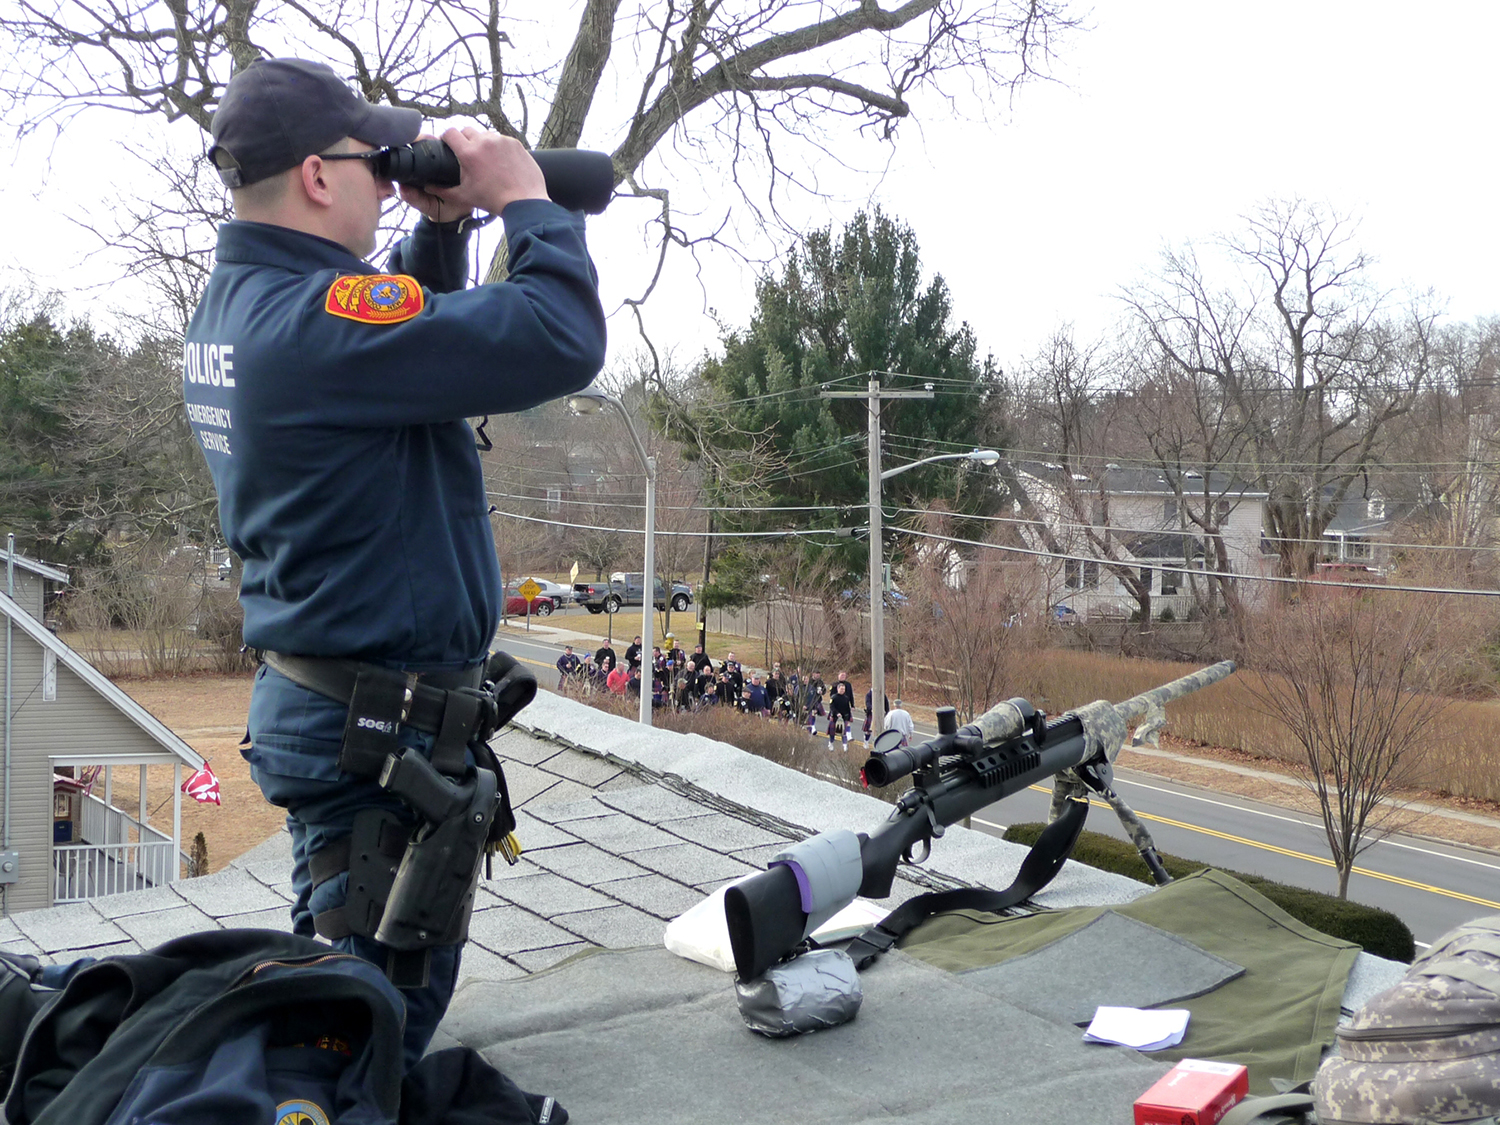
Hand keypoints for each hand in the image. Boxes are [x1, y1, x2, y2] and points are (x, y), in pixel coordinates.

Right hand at [426, 126, 547, 216]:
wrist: (524, 202)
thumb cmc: (493, 200)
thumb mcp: (464, 196)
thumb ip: (443, 190)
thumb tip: (428, 186)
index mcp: (469, 153)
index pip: (450, 133)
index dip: (446, 138)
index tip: (448, 144)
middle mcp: (484, 142)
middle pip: (467, 131)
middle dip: (464, 140)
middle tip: (467, 154)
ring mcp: (501, 141)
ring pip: (485, 135)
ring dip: (482, 143)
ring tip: (485, 159)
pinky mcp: (515, 143)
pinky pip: (501, 140)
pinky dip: (498, 147)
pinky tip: (501, 161)